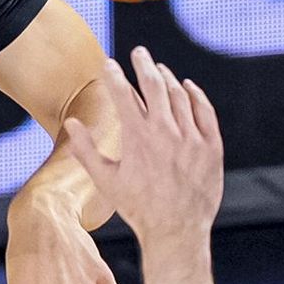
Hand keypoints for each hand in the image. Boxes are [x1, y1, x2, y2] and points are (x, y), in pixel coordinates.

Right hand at [65, 49, 221, 249]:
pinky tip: (187, 87)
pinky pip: (204, 110)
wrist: (176, 231)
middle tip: (139, 52)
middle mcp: (166, 132)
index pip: (123, 94)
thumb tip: (71, 123)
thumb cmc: (138, 207)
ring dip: (168, 78)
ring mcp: (191, 137)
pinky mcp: (211, 146)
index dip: (114, 75)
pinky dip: (195, 95)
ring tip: (159, 71)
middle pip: (155, 84)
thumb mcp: (106, 180)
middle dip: (143, 64)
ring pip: (180, 95)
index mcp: (138, 138)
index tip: (108, 64)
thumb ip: (85, 150)